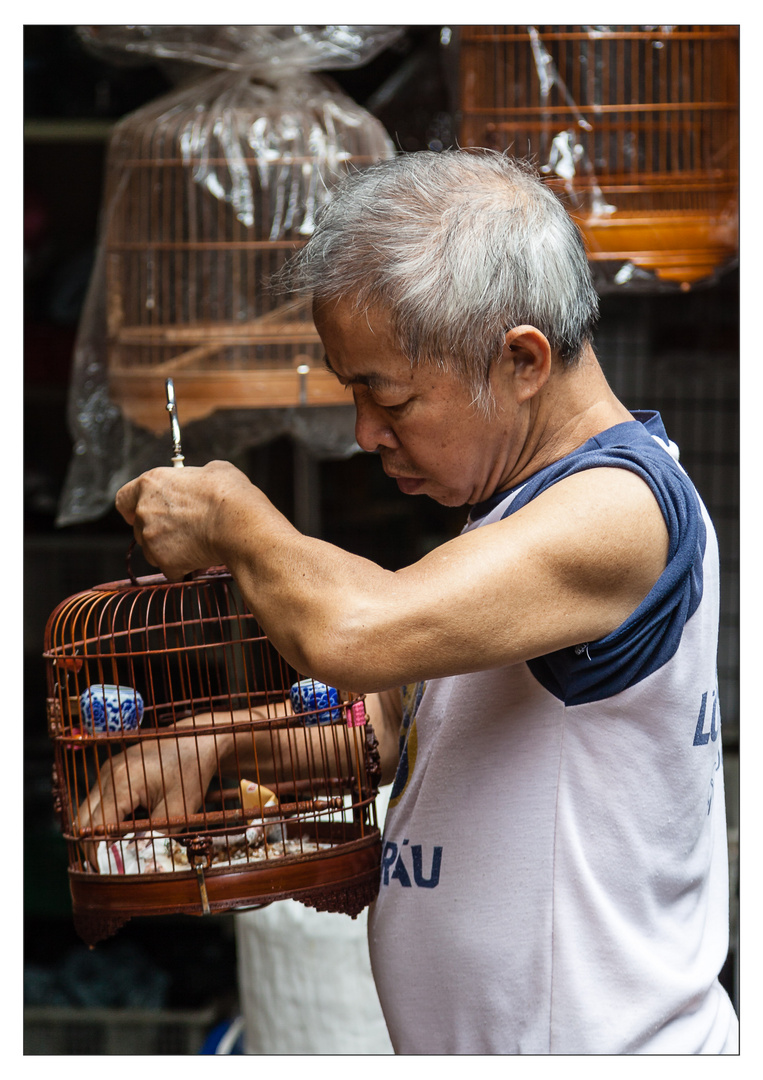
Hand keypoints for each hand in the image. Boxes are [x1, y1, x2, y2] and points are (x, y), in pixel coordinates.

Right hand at [77, 719, 222, 865]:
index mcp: (123, 781)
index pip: (97, 826)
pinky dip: (108, 819)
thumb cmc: (191, 772)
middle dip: (94, 845)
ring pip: (90, 811)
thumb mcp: (177, 810)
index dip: (100, 852)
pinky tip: (127, 831)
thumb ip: (154, 838)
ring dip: (100, 832)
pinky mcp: (113, 772)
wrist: (197, 740)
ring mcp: (108, 771)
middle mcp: (108, 773)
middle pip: (85, 819)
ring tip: (119, 851)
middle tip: (110, 866)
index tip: (110, 871)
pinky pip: (101, 801)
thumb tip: (137, 863)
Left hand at [116, 460, 254, 580]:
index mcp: (150, 484)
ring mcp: (152, 539)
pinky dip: (183, 567)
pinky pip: (171, 569)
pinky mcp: (165, 563)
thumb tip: (199, 482)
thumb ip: (193, 478)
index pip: (123, 499)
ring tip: (196, 544)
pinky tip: (201, 558)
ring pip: (153, 551)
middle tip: (184, 529)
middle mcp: (144, 511)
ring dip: (169, 551)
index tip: (139, 514)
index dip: (131, 508)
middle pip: (140, 528)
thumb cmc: (229, 494)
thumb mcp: (212, 470)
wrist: (238, 523)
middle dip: (158, 531)